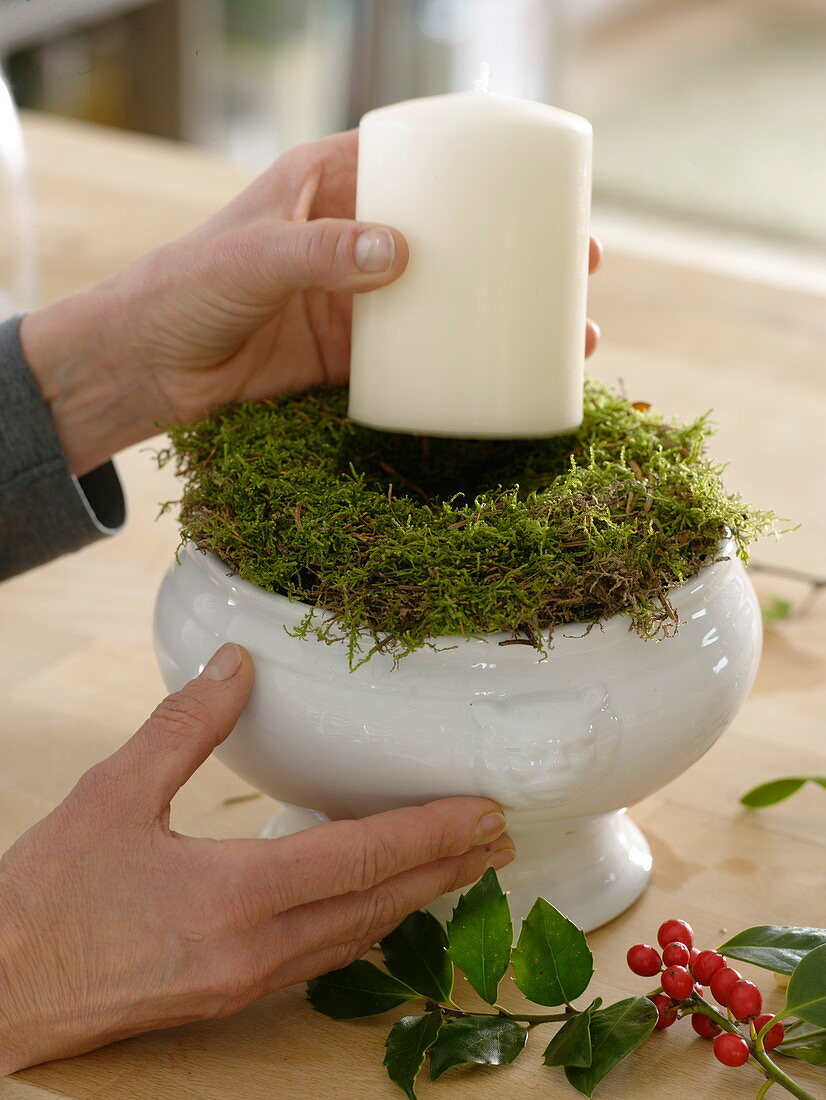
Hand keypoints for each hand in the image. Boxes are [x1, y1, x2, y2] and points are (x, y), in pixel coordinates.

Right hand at [0, 644, 512, 1072]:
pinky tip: (376, 903)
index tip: (484, 813)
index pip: (362, 856)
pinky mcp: (232, 992)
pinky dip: (366, 921)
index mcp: (236, 894)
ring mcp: (249, 979)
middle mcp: (257, 948)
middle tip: (498, 839)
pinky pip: (323, 955)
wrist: (1, 992)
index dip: (431, 832)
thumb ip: (185, 725)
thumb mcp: (114, 793)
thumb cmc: (50, 897)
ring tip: (457, 867)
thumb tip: (236, 665)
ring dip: (413, 898)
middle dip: (445, 868)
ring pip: (357, 935)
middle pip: (378, 902)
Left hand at [20, 130, 601, 476]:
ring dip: (503, 313)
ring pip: (447, 298)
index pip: (419, 160)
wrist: (145, 369)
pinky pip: (418, 357)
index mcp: (329, 186)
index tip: (542, 184)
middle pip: (454, 234)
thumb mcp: (248, 259)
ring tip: (570, 332)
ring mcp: (357, 300)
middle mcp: (352, 237)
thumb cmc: (182, 290)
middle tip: (580, 261)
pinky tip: (502, 377)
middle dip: (517, 248)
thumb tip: (401, 253)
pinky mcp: (350, 357)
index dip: (483, 169)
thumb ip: (316, 253)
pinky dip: (460, 365)